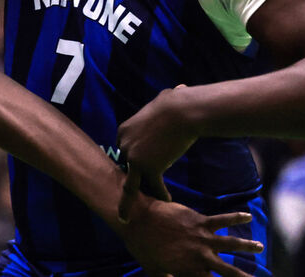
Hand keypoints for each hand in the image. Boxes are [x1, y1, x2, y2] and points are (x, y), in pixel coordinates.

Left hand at [116, 191, 262, 276]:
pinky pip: (222, 219)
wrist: (137, 221)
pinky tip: (248, 216)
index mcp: (189, 271)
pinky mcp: (199, 221)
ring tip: (260, 247)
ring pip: (231, 244)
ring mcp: (202, 238)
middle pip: (228, 271)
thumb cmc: (143, 247)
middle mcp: (200, 256)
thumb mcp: (154, 271)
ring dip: (247, 246)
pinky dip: (235, 217)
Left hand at [117, 85, 198, 221]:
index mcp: (123, 130)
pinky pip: (154, 186)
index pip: (126, 151)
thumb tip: (181, 88)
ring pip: (130, 184)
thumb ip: (166, 100)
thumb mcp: (164, 100)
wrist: (181, 112)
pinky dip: (162, 195)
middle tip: (144, 189)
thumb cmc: (176, 103)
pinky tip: (169, 201)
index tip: (141, 168)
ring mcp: (134, 158)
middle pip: (129, 166)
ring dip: (128, 202)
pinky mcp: (148, 168)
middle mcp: (124, 145)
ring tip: (126, 217)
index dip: (135, 160)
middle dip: (137, 177)